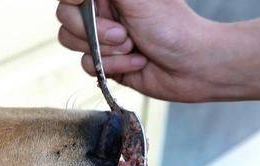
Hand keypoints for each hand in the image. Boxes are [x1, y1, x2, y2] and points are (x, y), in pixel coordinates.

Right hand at [56, 0, 233, 101]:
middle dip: (93, 30)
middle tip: (123, 33)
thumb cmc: (173, 26)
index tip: (87, 3)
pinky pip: (87, 65)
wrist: (193, 66)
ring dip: (105, 50)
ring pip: (72, 43)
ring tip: (132, 47)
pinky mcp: (106, 63)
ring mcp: (102, 38)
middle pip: (66, 18)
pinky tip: (137, 63)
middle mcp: (103, 11)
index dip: (75, 1)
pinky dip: (113, 66)